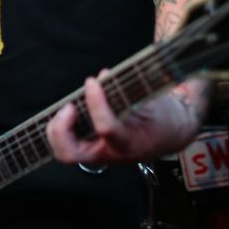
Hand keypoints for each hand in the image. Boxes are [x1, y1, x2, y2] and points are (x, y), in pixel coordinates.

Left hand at [46, 76, 199, 165]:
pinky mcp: (94, 148)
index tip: (92, 82)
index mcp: (130, 142)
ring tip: (68, 107)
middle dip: (61, 129)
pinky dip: (62, 127)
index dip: (96, 103)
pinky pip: (69, 143)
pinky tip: (70, 111)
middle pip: (70, 153)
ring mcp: (99, 153)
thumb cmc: (163, 118)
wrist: (171, 135)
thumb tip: (103, 75)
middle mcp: (110, 153)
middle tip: (69, 107)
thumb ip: (129, 89)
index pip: (106, 128)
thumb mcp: (153, 101)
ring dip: (57, 128)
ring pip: (64, 151)